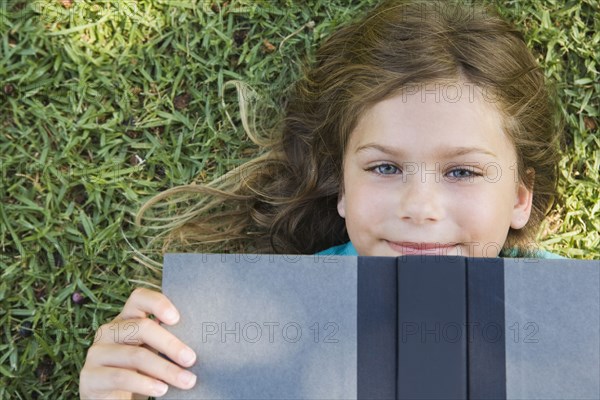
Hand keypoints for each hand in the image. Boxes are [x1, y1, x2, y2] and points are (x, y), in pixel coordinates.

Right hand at [79, 288, 196, 398]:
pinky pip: (121, 377)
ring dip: (166, 369)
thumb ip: (169, 340)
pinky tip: (162, 390)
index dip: (158, 303)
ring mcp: (96, 353)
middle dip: (171, 344)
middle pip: (141, 327)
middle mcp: (109, 331)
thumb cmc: (143, 372)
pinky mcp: (90, 377)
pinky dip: (145, 383)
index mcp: (126, 319)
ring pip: (135, 355)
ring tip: (187, 381)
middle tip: (192, 359)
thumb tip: (203, 337)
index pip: (139, 298)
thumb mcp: (155, 353)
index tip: (177, 318)